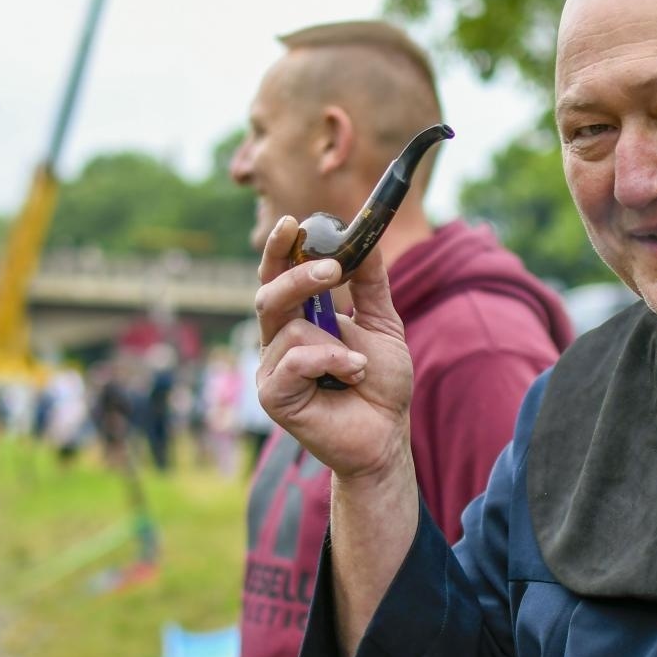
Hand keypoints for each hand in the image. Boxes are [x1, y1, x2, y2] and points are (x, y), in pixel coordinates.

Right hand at [254, 217, 413, 479]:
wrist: (387, 433)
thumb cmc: (381, 384)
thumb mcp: (382, 323)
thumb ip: (370, 283)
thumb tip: (366, 238)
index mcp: (298, 319)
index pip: (278, 277)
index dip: (279, 249)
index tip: (292, 223)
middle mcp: (278, 340)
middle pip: (270, 293)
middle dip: (300, 276)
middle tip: (332, 268)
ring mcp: (272, 368)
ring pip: (290, 328)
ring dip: (337, 343)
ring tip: (359, 367)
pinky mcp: (273, 394)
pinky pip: (294, 359)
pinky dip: (329, 361)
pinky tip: (350, 376)